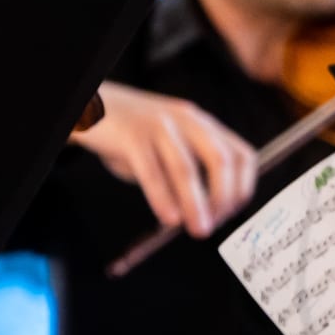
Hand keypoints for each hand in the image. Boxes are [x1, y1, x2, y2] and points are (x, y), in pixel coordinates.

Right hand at [78, 81, 260, 236]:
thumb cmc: (132, 133)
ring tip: (198, 229)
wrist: (92, 105)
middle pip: (221, 160)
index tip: (232, 212)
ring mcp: (160, 126)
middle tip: (215, 224)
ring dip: (196, 204)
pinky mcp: (132, 136)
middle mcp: (187, 121)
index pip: (241, 155)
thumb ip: (187, 173)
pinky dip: (163, 198)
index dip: (242, 187)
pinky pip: (152, 171)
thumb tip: (203, 213)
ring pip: (186, 168)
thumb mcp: (169, 146)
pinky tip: (170, 217)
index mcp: (203, 124)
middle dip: (223, 198)